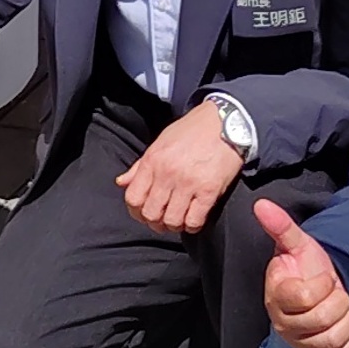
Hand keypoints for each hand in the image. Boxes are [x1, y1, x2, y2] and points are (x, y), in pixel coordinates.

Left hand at [116, 101, 246, 236]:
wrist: (226, 122)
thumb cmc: (192, 131)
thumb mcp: (161, 142)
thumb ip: (140, 166)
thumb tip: (121, 183)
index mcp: (153, 161)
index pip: (133, 198)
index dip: (136, 212)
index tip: (144, 213)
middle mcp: (167, 173)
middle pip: (151, 213)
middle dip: (155, 222)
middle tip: (163, 220)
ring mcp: (188, 183)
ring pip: (172, 221)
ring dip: (174, 226)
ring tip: (179, 220)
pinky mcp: (209, 190)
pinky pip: (194, 220)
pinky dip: (192, 225)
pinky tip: (194, 218)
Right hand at [255, 197, 348, 347]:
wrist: (323, 288)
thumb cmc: (308, 266)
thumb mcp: (298, 244)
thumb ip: (280, 226)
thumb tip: (261, 204)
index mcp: (278, 297)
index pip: (304, 297)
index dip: (322, 285)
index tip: (324, 277)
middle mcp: (284, 325)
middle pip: (321, 320)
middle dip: (338, 300)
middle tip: (337, 291)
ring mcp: (301, 344)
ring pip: (331, 339)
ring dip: (346, 319)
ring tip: (342, 307)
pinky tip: (346, 324)